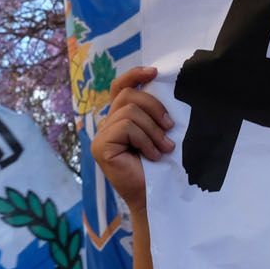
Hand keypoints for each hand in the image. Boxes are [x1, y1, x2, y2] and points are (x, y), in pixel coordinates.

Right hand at [91, 65, 174, 211]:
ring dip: (152, 130)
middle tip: (169, 129)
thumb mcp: (157, 132)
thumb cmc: (160, 167)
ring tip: (163, 149)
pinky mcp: (100, 146)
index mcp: (119, 118)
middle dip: (154, 108)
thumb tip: (159, 85)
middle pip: (128, 96)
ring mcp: (100, 136)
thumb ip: (151, 112)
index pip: (120, 87)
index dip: (134, 75)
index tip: (154, 72)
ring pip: (129, 112)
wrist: (155, 197)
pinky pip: (126, 127)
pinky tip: (152, 156)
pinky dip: (144, 140)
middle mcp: (106, 124)